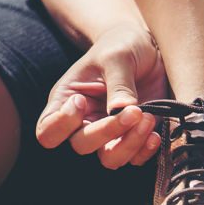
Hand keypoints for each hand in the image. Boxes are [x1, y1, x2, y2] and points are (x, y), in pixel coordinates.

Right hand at [35, 23, 166, 168]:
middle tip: (134, 111)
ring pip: (110, 158)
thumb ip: (118, 83)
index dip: (61, 125)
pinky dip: (145, 151)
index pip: (48, 130)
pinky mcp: (133, 137)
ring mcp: (110, 133)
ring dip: (130, 145)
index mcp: (67, 100)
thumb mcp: (117, 56)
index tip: (82, 101)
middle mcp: (85, 122)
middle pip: (82, 146)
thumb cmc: (122, 45)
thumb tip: (122, 111)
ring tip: (148, 118)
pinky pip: (135, 159)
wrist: (147, 48)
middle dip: (108, 132)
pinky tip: (155, 133)